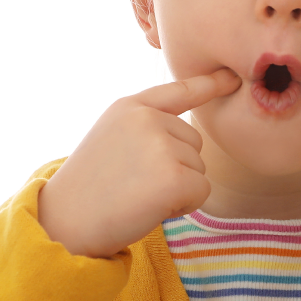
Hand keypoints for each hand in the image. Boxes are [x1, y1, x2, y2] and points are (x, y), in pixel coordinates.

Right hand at [38, 68, 240, 256]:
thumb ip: (146, 128)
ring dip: (178, 188)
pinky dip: (184, 206)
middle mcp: (147, 119)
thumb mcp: (112, 139)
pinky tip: (152, 208)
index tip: (234, 78)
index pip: (179, 90)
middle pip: (194, 142)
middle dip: (175, 167)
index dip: (210, 83)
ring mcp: (161, 145)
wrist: (66, 222)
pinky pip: (202, 191)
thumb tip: (190, 136)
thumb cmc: (90, 189)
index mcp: (130, 106)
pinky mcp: (174, 177)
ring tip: (137, 194)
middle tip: (134, 182)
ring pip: (199, 168)